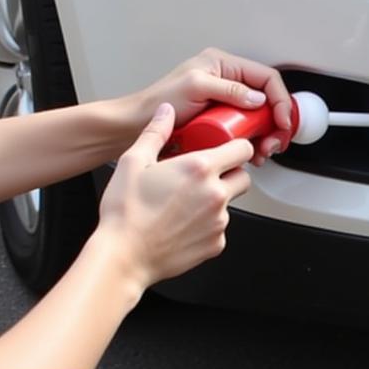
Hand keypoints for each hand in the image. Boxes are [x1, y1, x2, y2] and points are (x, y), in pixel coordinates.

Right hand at [95, 103, 250, 289]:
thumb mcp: (133, 161)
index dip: (236, 147)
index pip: (241, 149)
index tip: (227, 149)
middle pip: (243, 177)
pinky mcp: (216, 244)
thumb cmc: (126, 213)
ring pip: (230, 204)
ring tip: (185, 203)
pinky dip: (208, 225)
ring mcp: (219, 222)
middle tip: (205, 177)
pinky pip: (220, 228)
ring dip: (216, 200)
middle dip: (230, 174)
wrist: (125, 256)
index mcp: (199, 169)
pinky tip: (184, 223)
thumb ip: (155, 132)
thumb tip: (165, 112)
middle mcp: (215, 195)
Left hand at [127, 48, 292, 165]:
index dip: (280, 100)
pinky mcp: (222, 122)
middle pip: (267, 101)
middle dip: (275, 124)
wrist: (139, 125)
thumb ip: (228, 89)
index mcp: (224, 65)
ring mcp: (226, 103)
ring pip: (259, 119)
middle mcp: (228, 82)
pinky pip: (246, 131)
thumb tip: (258, 99)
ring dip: (266, 137)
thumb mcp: (196, 87)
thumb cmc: (160, 102)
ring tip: (262, 152)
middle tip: (273, 143)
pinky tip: (251, 153)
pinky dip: (253, 144)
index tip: (282, 122)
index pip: (266, 78)